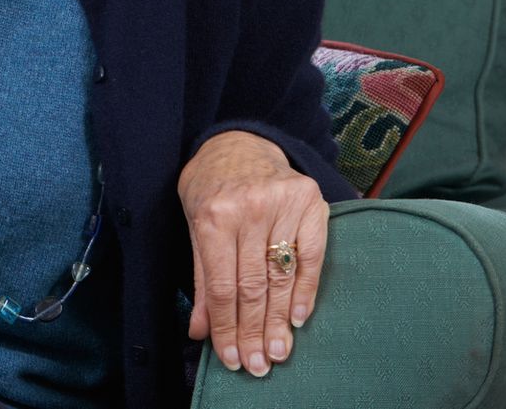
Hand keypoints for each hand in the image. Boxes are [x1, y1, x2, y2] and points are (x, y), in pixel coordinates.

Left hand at [177, 130, 329, 378]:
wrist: (238, 141)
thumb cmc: (209, 187)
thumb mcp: (193, 226)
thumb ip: (201, 279)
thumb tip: (200, 331)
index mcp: (213, 215)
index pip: (223, 286)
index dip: (227, 326)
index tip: (232, 358)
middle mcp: (249, 209)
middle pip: (254, 286)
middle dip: (254, 331)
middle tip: (259, 366)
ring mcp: (283, 203)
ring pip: (282, 276)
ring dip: (280, 321)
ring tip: (278, 352)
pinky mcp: (311, 201)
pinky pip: (312, 256)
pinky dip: (306, 291)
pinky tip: (298, 319)